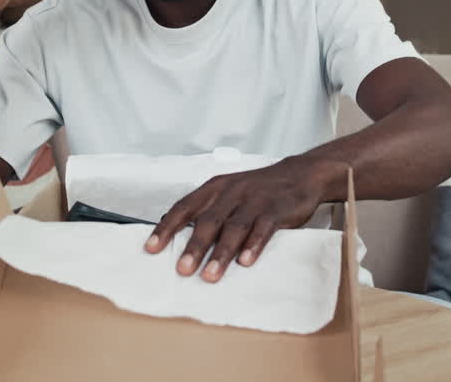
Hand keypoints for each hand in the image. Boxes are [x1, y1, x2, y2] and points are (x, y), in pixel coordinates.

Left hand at [144, 157, 339, 281]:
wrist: (299, 174)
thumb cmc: (258, 189)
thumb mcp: (229, 193)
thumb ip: (208, 211)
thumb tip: (177, 236)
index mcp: (214, 188)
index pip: (184, 207)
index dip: (167, 228)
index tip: (151, 248)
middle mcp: (231, 192)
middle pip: (208, 221)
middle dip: (194, 247)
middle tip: (182, 269)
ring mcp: (254, 201)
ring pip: (233, 228)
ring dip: (221, 253)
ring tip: (210, 275)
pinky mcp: (275, 210)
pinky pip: (263, 228)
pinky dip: (253, 245)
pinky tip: (245, 261)